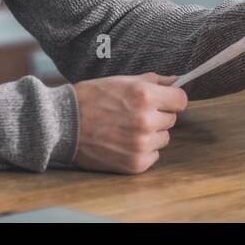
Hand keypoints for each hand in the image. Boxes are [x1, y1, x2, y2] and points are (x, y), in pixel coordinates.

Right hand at [70, 73, 186, 173]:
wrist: (63, 124)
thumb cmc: (91, 98)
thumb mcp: (121, 80)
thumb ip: (152, 81)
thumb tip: (176, 80)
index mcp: (145, 96)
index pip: (181, 100)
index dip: (171, 98)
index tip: (162, 100)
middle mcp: (146, 121)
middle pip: (171, 119)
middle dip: (157, 115)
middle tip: (134, 113)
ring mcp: (141, 144)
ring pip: (163, 138)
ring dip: (151, 134)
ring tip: (126, 128)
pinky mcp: (135, 163)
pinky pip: (153, 155)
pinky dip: (142, 150)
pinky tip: (123, 142)